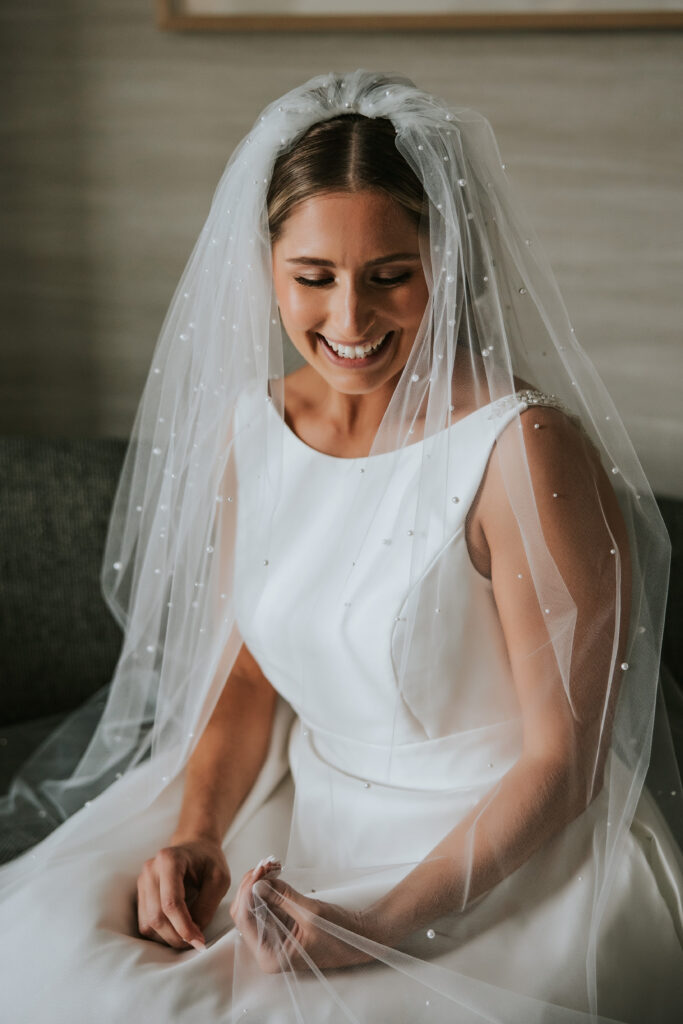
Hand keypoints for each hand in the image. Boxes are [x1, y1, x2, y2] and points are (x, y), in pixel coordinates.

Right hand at [136, 836, 229, 949]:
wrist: (196, 847)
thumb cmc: (209, 861)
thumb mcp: (219, 878)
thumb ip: (207, 905)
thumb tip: (193, 933)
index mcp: (169, 860)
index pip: (171, 902)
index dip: (184, 927)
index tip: (199, 942)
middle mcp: (151, 870)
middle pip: (156, 916)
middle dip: (176, 936)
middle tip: (197, 942)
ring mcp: (142, 881)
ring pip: (148, 923)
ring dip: (168, 937)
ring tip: (189, 935)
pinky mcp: (141, 893)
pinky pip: (145, 923)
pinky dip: (161, 933)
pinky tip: (178, 928)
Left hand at [229, 858, 374, 972]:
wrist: (360, 937)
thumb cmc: (340, 934)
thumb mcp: (310, 914)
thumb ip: (282, 898)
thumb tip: (257, 883)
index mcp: (270, 955)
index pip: (245, 920)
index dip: (248, 891)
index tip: (259, 869)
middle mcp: (267, 948)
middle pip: (244, 911)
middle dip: (252, 884)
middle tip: (266, 863)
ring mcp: (272, 936)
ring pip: (253, 904)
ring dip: (259, 882)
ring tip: (271, 863)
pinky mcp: (281, 925)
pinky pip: (265, 903)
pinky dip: (268, 886)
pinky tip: (274, 871)